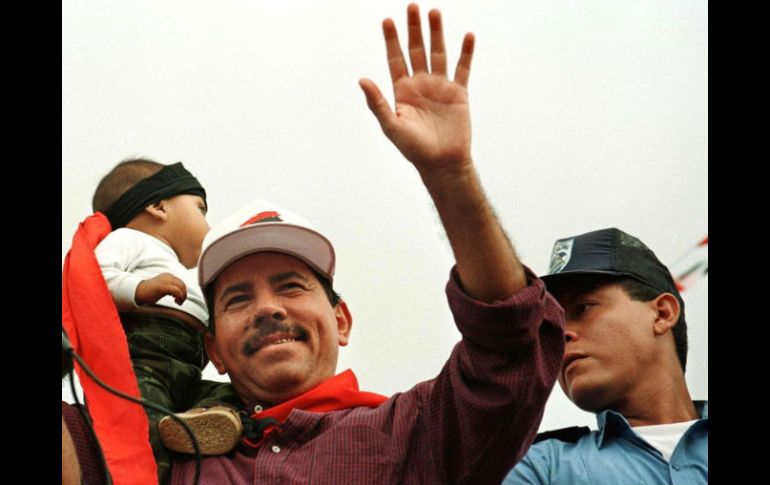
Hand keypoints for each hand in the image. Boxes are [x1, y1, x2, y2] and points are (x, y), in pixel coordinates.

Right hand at [135, 273, 186, 305]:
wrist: (138, 292)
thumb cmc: (149, 292)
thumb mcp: (162, 287)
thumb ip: (170, 288)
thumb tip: (179, 294)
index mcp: (168, 276)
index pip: (181, 283)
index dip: (182, 291)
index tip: (178, 299)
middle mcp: (168, 276)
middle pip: (182, 285)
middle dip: (184, 294)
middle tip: (180, 302)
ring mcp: (166, 281)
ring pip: (181, 287)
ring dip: (182, 296)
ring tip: (178, 303)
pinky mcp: (164, 287)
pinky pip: (177, 291)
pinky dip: (179, 297)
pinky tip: (175, 302)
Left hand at [360, 3, 474, 177]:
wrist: (442, 163)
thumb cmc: (414, 149)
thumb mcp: (391, 126)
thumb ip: (377, 102)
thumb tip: (361, 79)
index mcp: (402, 90)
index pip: (395, 59)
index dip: (391, 40)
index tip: (387, 21)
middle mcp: (421, 84)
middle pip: (416, 50)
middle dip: (413, 29)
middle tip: (412, 6)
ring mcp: (440, 87)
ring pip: (438, 53)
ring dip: (436, 33)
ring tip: (434, 12)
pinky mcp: (459, 93)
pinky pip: (463, 69)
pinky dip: (466, 52)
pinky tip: (468, 36)